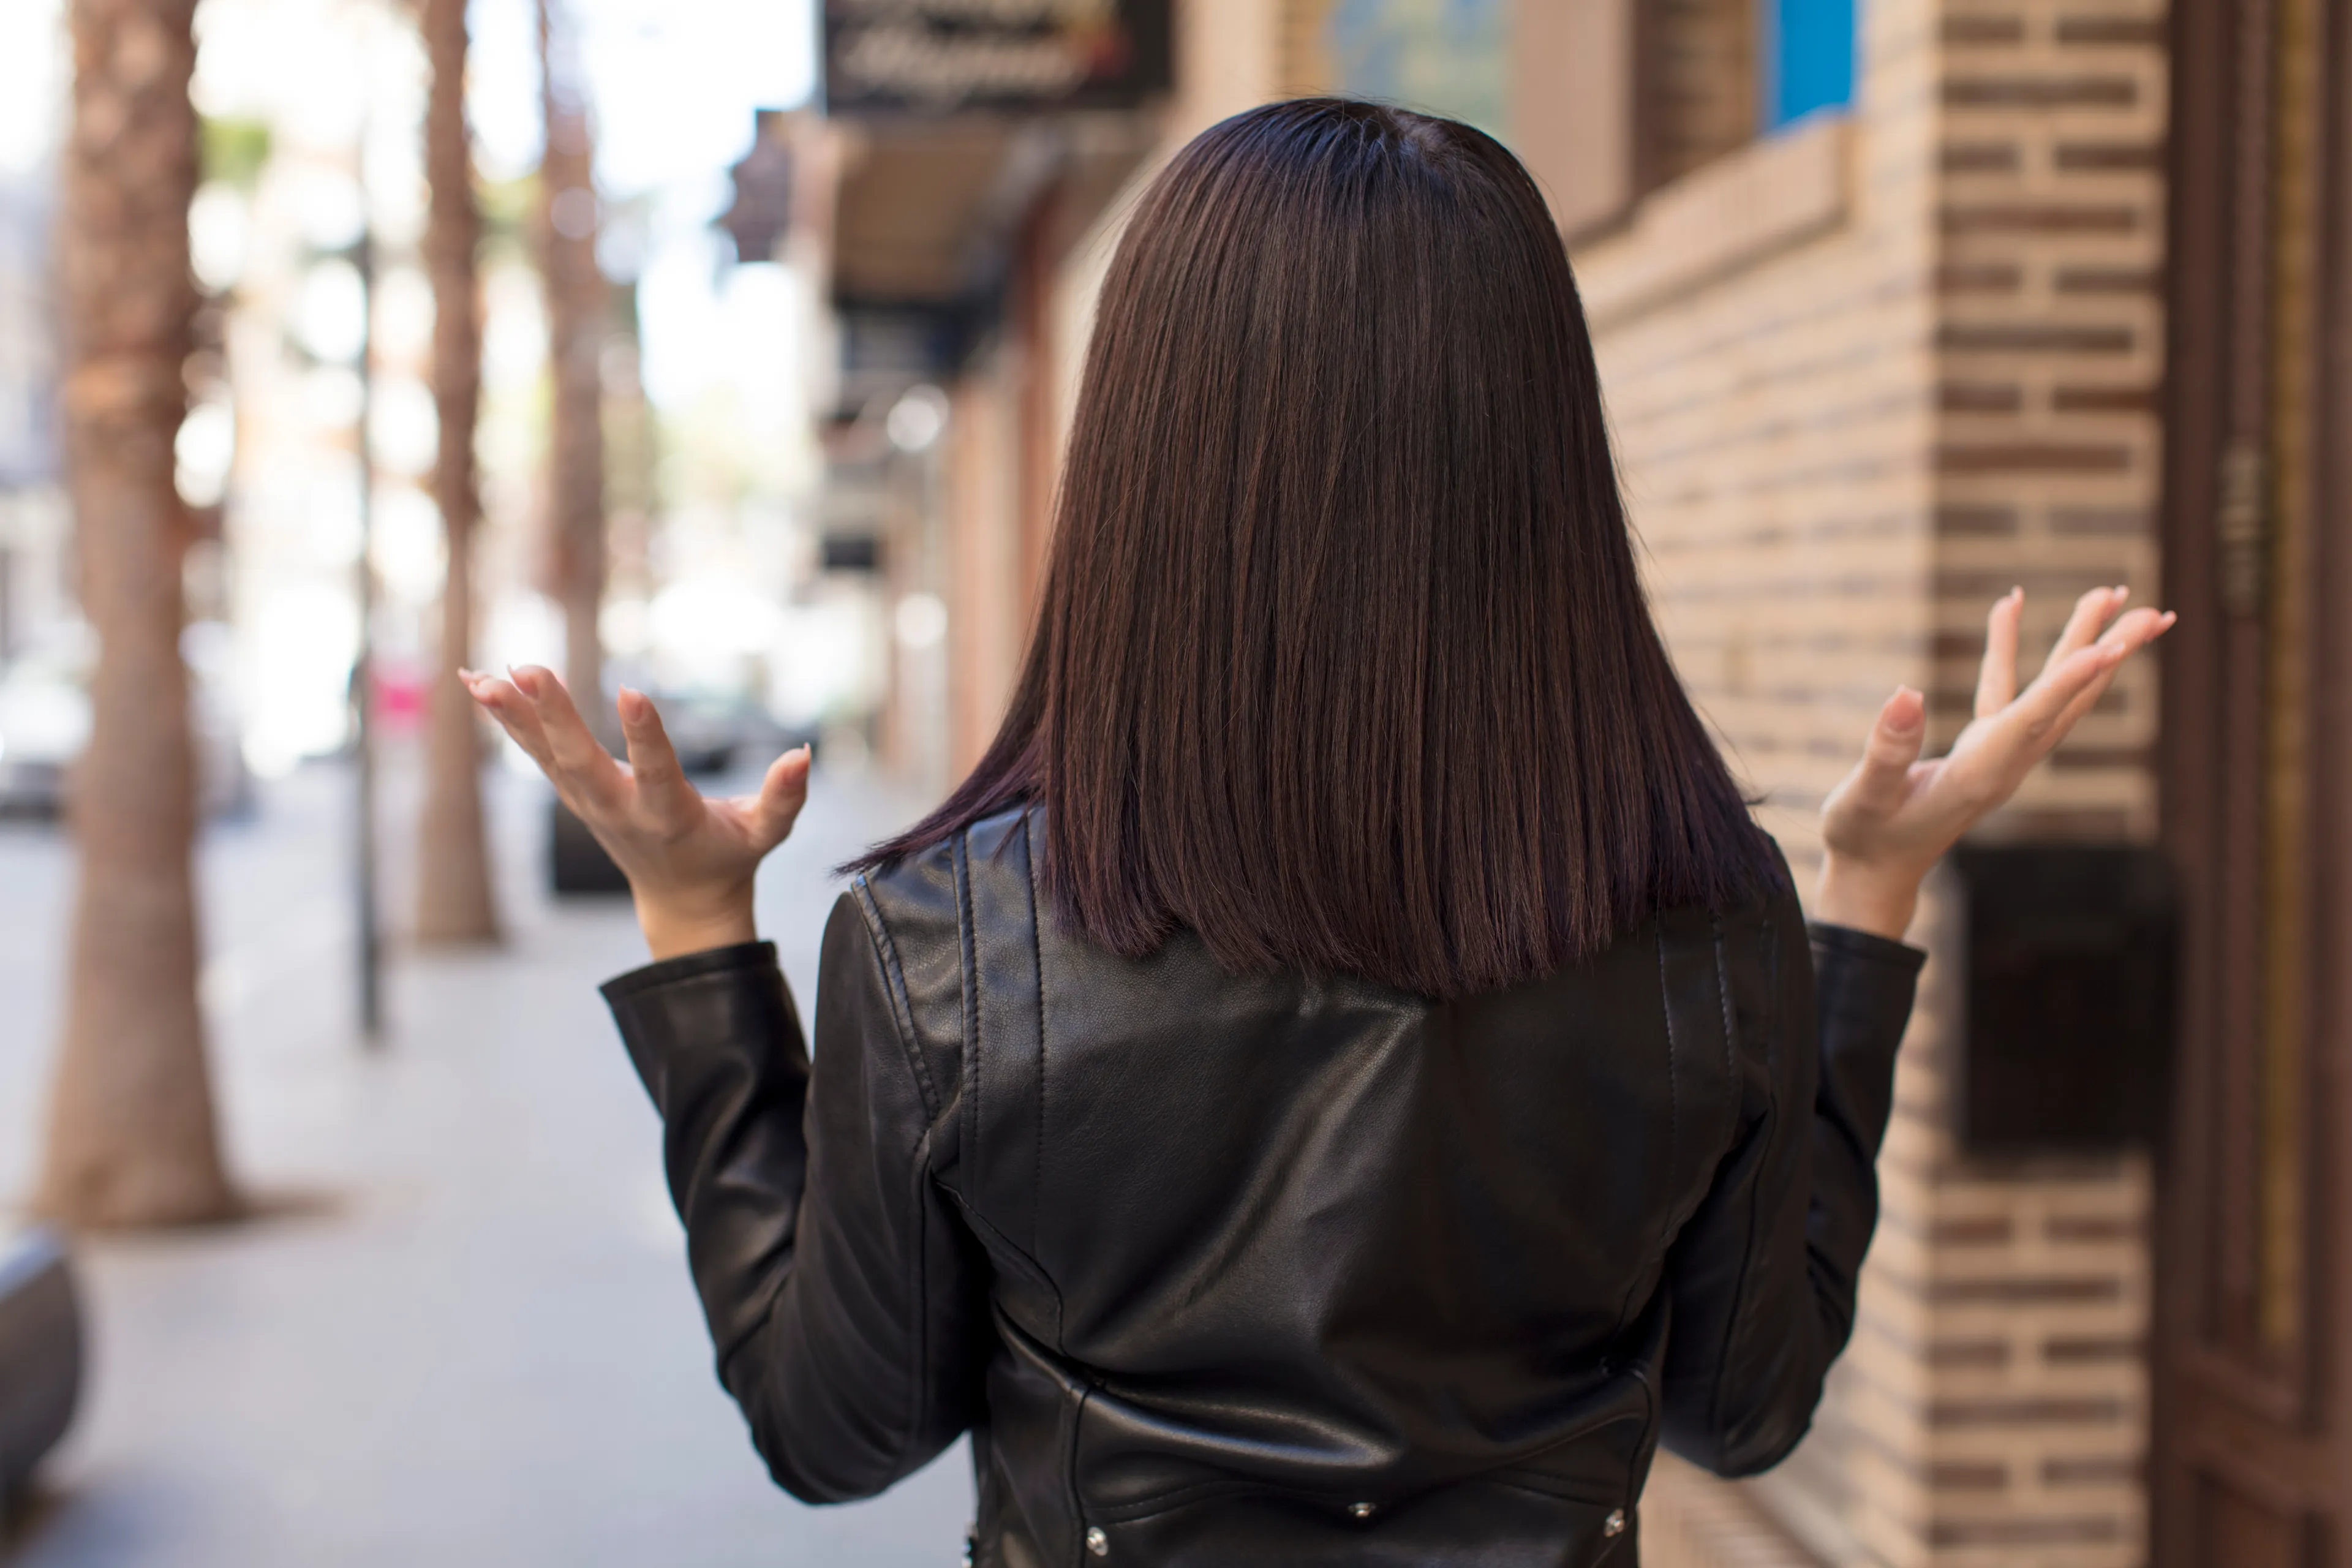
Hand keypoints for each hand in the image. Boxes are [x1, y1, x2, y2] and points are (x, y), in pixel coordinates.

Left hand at [460, 665, 811, 959]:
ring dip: (512, 718)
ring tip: (480, 679)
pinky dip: (504, 720)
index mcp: (668, 816)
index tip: (632, 692)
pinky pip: (533, 752)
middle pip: (579, 761)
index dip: (645, 734)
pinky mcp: (572, 793)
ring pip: (545, 757)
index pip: (655, 771)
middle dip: (553, 716)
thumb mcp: (765, 833)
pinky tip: (473, 682)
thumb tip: (802, 753)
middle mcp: (619, 809)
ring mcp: (588, 803)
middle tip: (527, 670)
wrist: (680, 899)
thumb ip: (784, 797)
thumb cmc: (728, 856)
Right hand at [1815, 586, 2173, 939]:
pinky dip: (2009, 646)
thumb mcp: (1865, 798)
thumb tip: (1906, 693)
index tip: (2112, 645)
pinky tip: (2008, 605)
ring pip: (2051, 692)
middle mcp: (2004, 763)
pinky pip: (2007, 689)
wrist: (1875, 870)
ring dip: (2081, 643)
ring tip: (2109, 595)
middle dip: (2110, 654)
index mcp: (1979, 776)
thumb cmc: (1866, 838)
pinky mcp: (1983, 746)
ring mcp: (1999, 754)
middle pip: (2069, 702)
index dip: (2069, 683)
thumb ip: (1887, 752)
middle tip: (2151, 610)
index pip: (2032, 721)